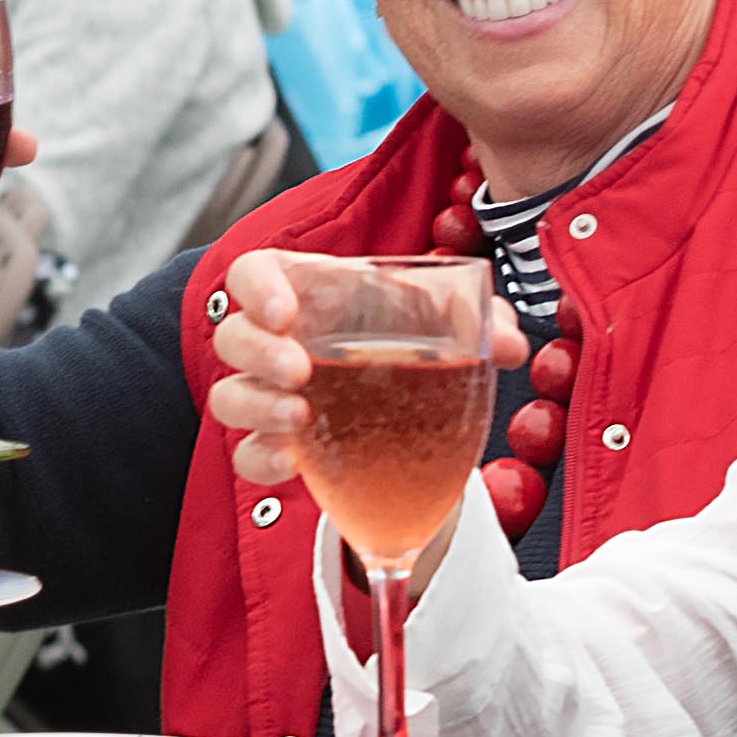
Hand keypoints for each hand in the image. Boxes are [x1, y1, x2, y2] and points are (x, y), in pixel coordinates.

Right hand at [204, 246, 524, 491]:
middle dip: (257, 351)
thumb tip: (507, 342)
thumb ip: (481, 320)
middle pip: (234, 335)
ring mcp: (274, 396)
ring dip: (255, 405)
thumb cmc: (420, 344)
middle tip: (299, 370)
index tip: (285, 310)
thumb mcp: (452, 324)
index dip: (257, 287)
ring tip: (300, 418)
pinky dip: (261, 459)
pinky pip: (247, 453)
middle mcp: (281, 341)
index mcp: (311, 293)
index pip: (255, 273)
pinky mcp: (282, 445)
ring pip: (229, 394)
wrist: (423, 417)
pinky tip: (291, 463)